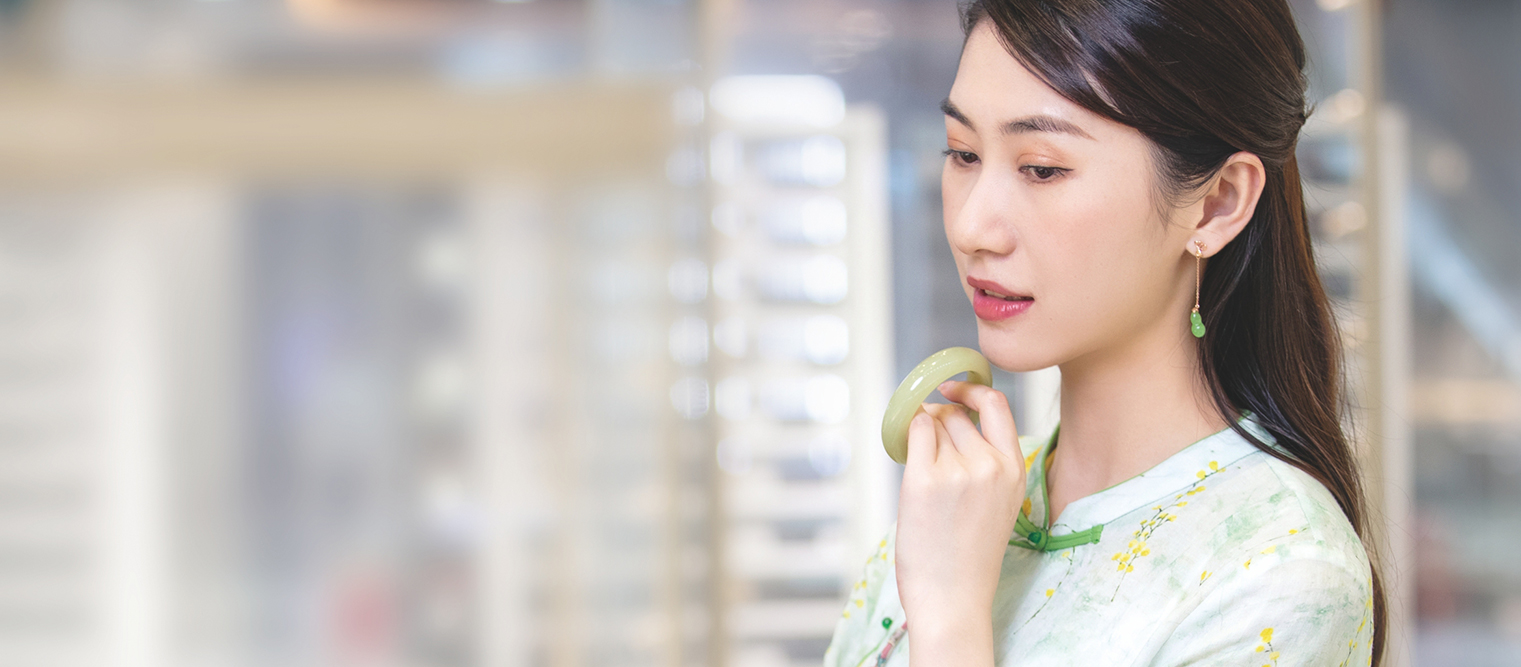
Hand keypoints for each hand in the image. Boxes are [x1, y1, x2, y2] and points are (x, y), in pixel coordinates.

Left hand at [894, 381, 1024, 663]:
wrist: (953, 597)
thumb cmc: (968, 556)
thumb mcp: (998, 504)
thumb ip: (985, 463)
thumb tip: (947, 417)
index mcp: (1015, 470)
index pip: (997, 406)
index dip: (971, 393)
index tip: (953, 392)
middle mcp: (990, 465)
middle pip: (956, 415)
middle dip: (938, 422)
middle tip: (926, 448)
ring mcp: (957, 471)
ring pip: (932, 423)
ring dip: (920, 434)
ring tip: (919, 468)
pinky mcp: (923, 479)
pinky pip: (913, 433)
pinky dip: (904, 434)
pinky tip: (903, 453)